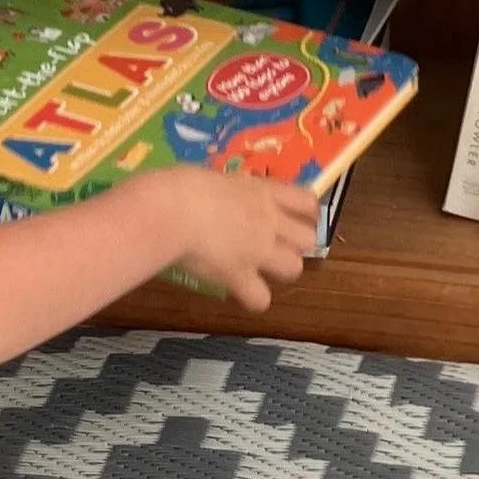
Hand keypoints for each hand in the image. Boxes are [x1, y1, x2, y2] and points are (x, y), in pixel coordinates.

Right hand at [164, 169, 319, 308]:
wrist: (170, 208)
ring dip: (279, 270)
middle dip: (295, 244)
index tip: (292, 217)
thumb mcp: (214, 178)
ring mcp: (259, 250)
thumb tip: (221, 197)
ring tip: (260, 268)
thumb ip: (229, 191)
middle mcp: (269, 221)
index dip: (305, 213)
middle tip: (274, 245)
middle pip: (309, 238)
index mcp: (263, 191)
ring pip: (295, 268)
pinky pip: (261, 299)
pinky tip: (238, 290)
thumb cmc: (182, 184)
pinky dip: (252, 298)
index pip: (306, 200)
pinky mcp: (240, 276)